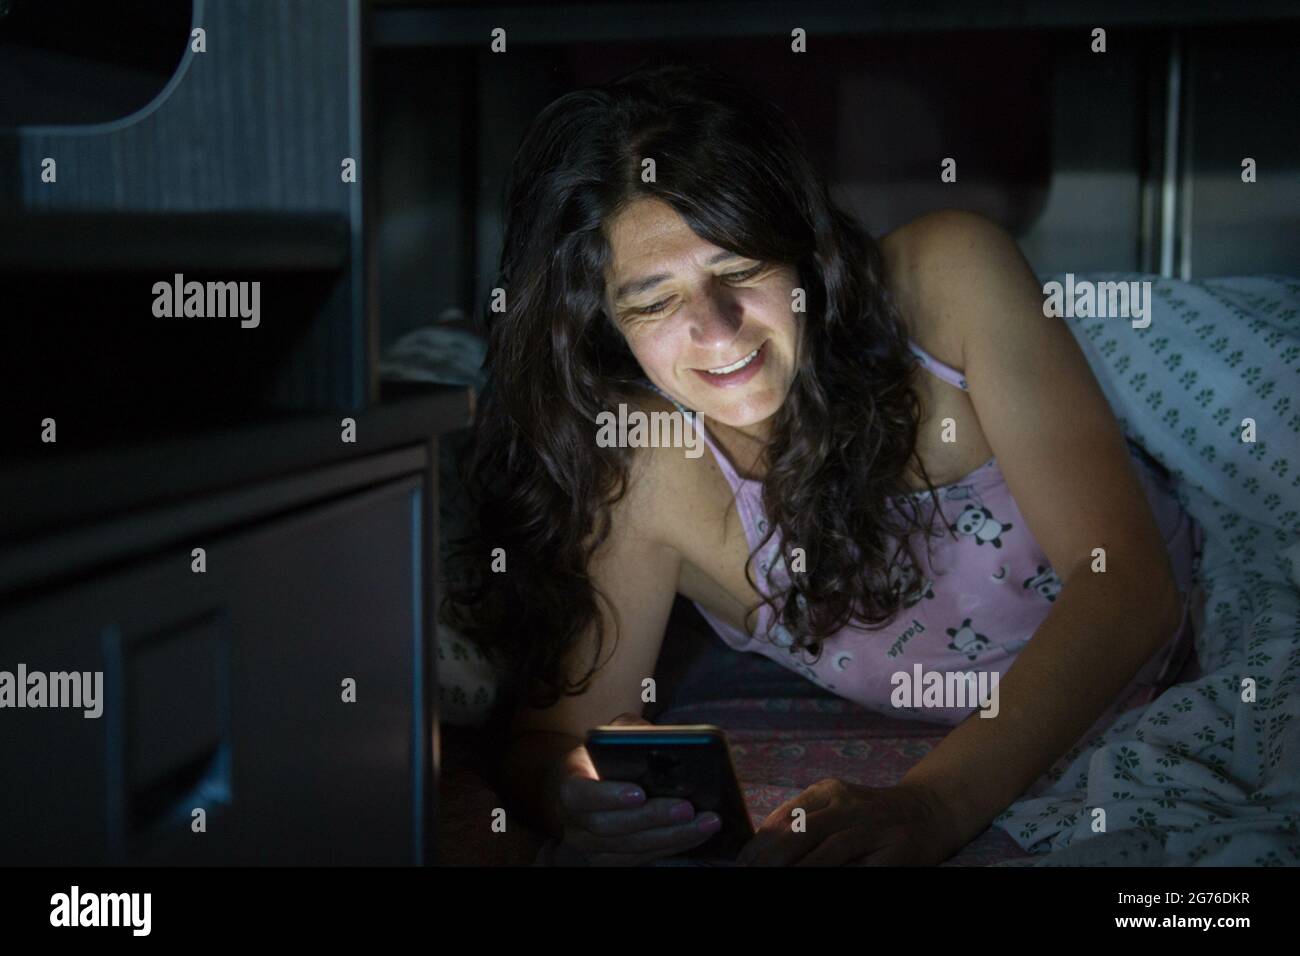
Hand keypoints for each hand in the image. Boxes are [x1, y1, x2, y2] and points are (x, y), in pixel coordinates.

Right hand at [547, 713, 723, 865]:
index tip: (639, 792)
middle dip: (652, 818)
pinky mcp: (611, 861)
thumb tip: (660, 739)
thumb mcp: (614, 734)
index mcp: (570, 784)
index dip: (608, 796)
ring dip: (673, 836)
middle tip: (687, 807)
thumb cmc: (608, 755)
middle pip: (611, 827)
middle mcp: (575, 822)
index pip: (579, 795)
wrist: (591, 785)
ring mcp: (591, 847)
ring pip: (631, 848)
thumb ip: (630, 730)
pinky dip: (674, 846)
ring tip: (707, 821)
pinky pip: (643, 858)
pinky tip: (699, 832)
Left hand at [735, 778, 950, 865]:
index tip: (743, 863)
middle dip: (771, 858)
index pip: (786, 816)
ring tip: (772, 881)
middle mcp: (849, 805)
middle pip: (801, 832)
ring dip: (797, 870)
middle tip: (751, 874)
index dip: (761, 842)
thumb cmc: (872, 815)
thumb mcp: (836, 805)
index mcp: (829, 790)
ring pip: (827, 850)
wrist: (930, 810)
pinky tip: (815, 882)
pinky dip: (830, 875)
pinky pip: (857, 869)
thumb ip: (804, 820)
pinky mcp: (892, 852)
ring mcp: (872, 828)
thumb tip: (761, 847)